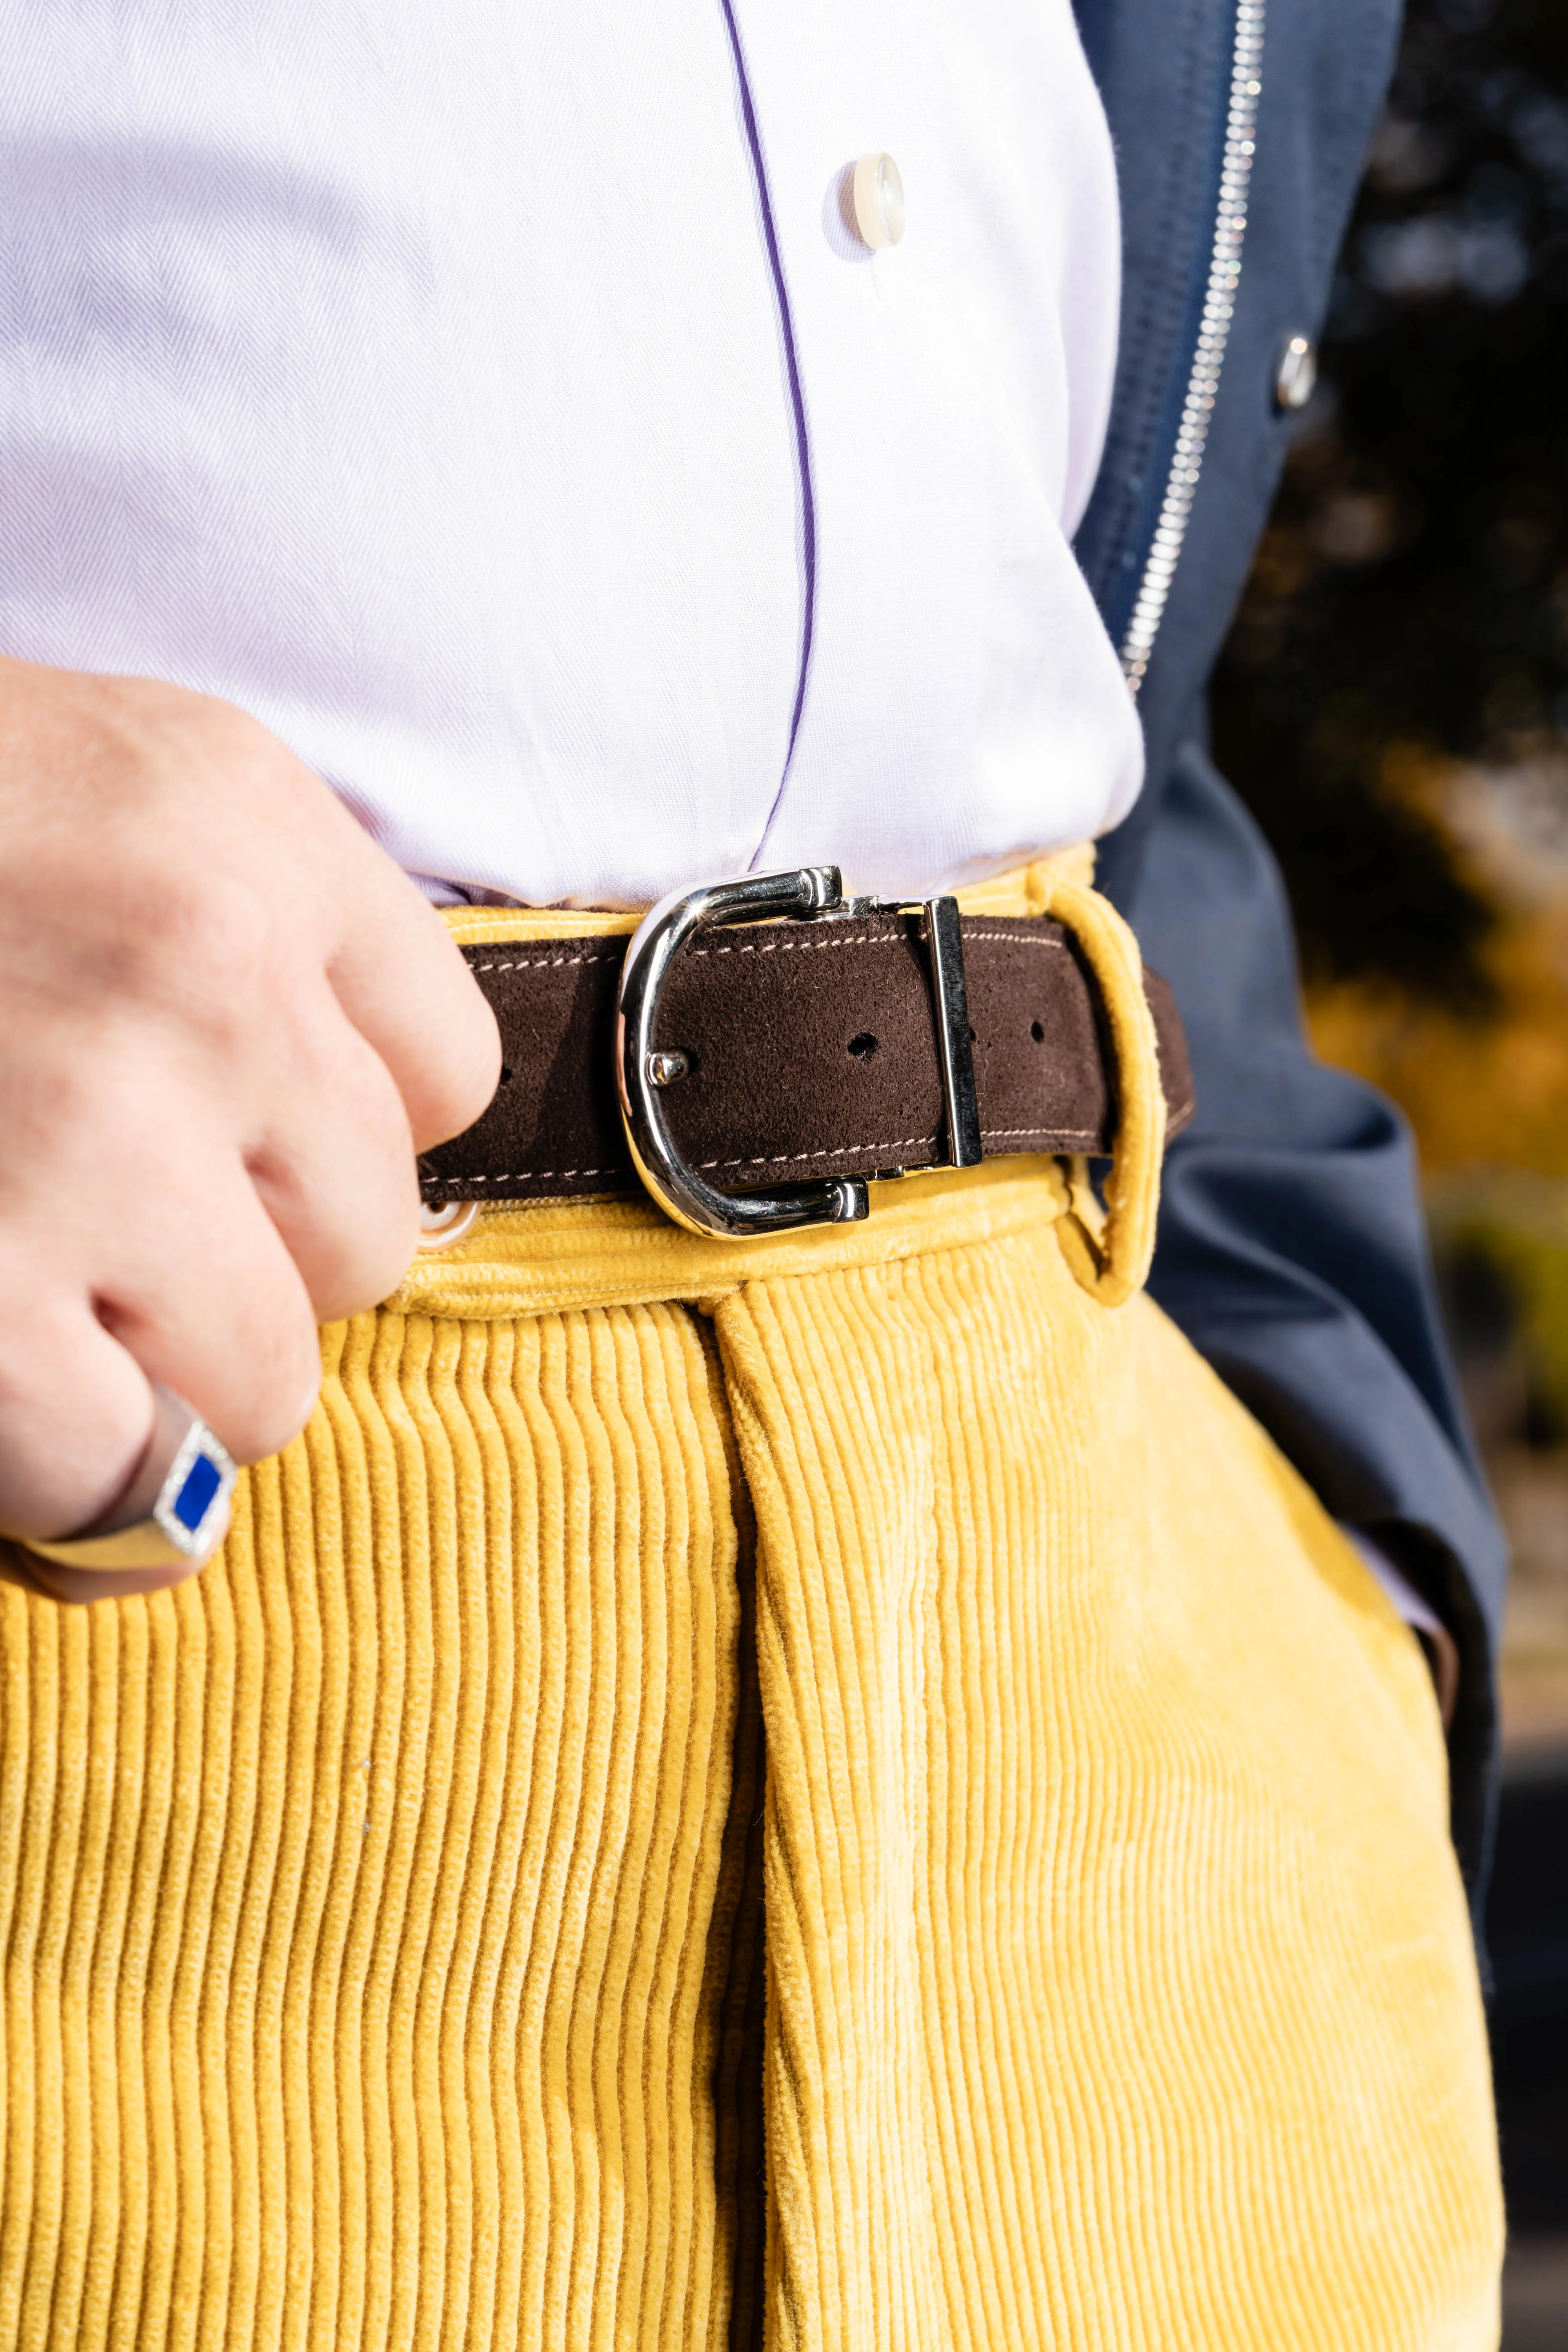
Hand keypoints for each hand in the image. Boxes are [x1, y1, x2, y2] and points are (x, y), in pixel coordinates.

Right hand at [0, 658, 500, 1600]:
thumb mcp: (81, 798)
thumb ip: (244, 951)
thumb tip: (341, 1193)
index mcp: (235, 821)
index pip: (448, 1068)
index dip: (334, 1128)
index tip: (229, 1131)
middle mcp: (194, 965)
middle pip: (373, 1237)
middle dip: (247, 1260)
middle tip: (89, 1215)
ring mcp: (88, 1135)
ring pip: (275, 1380)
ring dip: (158, 1374)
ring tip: (22, 1282)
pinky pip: (132, 1481)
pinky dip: (64, 1474)